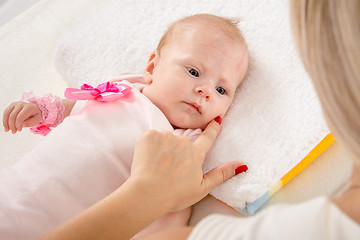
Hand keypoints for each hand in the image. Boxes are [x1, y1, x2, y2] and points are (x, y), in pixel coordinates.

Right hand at [3, 102, 41, 133]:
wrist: (35, 109)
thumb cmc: (35, 115)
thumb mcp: (37, 120)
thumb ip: (30, 123)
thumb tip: (22, 125)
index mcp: (29, 107)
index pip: (20, 117)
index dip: (17, 125)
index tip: (19, 130)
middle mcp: (21, 104)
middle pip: (12, 116)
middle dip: (12, 125)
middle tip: (13, 132)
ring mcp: (16, 104)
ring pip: (7, 113)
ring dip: (6, 123)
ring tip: (7, 130)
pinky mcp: (12, 105)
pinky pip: (6, 112)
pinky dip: (4, 120)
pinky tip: (6, 126)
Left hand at [130, 118, 245, 211]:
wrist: (146, 194)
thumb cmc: (174, 195)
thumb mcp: (202, 188)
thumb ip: (222, 174)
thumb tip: (242, 165)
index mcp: (196, 153)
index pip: (208, 136)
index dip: (213, 128)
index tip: (216, 119)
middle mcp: (183, 141)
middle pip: (183, 141)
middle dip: (178, 151)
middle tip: (170, 168)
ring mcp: (165, 137)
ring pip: (167, 139)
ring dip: (164, 148)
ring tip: (158, 166)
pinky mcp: (149, 135)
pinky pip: (152, 137)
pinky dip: (150, 146)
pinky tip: (149, 159)